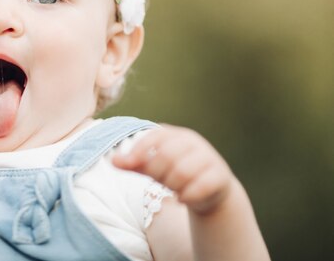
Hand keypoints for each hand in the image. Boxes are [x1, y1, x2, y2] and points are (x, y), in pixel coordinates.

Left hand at [112, 124, 235, 214]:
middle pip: (166, 156)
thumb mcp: (153, 167)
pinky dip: (187, 195)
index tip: (129, 164)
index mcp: (175, 135)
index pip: (155, 137)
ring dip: (172, 186)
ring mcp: (209, 157)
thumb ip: (134, 163)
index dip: (139, 150)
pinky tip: (182, 199)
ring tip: (172, 190)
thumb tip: (113, 160)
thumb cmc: (175, 174)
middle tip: (160, 182)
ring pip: (182, 172)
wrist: (209, 190)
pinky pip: (201, 186)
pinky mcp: (220, 175)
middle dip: (157, 173)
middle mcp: (193, 142)